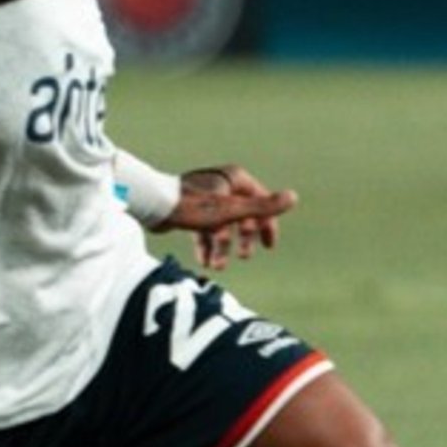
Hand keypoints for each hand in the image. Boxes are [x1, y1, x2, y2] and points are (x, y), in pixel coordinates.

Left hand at [157, 164, 295, 270]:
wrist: (152, 205)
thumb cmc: (193, 206)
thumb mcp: (232, 210)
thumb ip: (263, 206)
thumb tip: (294, 197)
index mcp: (236, 180)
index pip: (261, 202)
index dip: (267, 225)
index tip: (267, 246)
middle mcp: (223, 184)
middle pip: (243, 215)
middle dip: (242, 240)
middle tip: (242, 257)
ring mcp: (206, 196)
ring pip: (223, 225)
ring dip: (222, 248)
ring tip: (216, 266)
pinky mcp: (190, 208)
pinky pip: (205, 228)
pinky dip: (206, 245)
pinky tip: (204, 261)